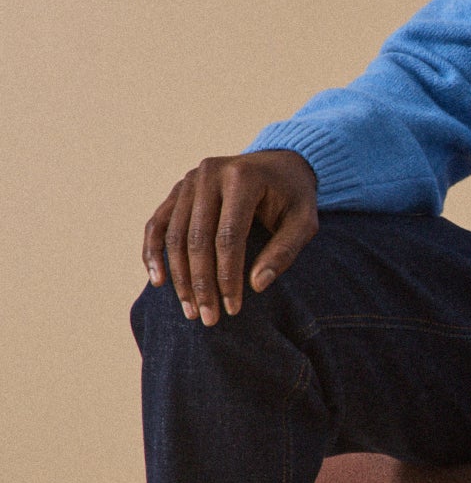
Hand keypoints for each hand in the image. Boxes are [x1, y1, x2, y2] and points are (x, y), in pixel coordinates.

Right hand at [143, 149, 318, 325]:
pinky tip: (158, 280)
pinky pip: (158, 223)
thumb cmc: (295, 197)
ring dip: (179, 276)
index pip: (229, 237)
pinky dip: (153, 251)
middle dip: (201, 284)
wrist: (279, 164)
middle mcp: (210, 174)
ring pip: (174, 235)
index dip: (228, 276)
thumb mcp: (304, 222)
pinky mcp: (178, 189)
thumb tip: (257, 285)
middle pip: (197, 238)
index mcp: (242, 178)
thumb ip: (285, 251)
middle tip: (208, 319)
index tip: (233, 308)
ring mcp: (189, 180)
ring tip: (189, 310)